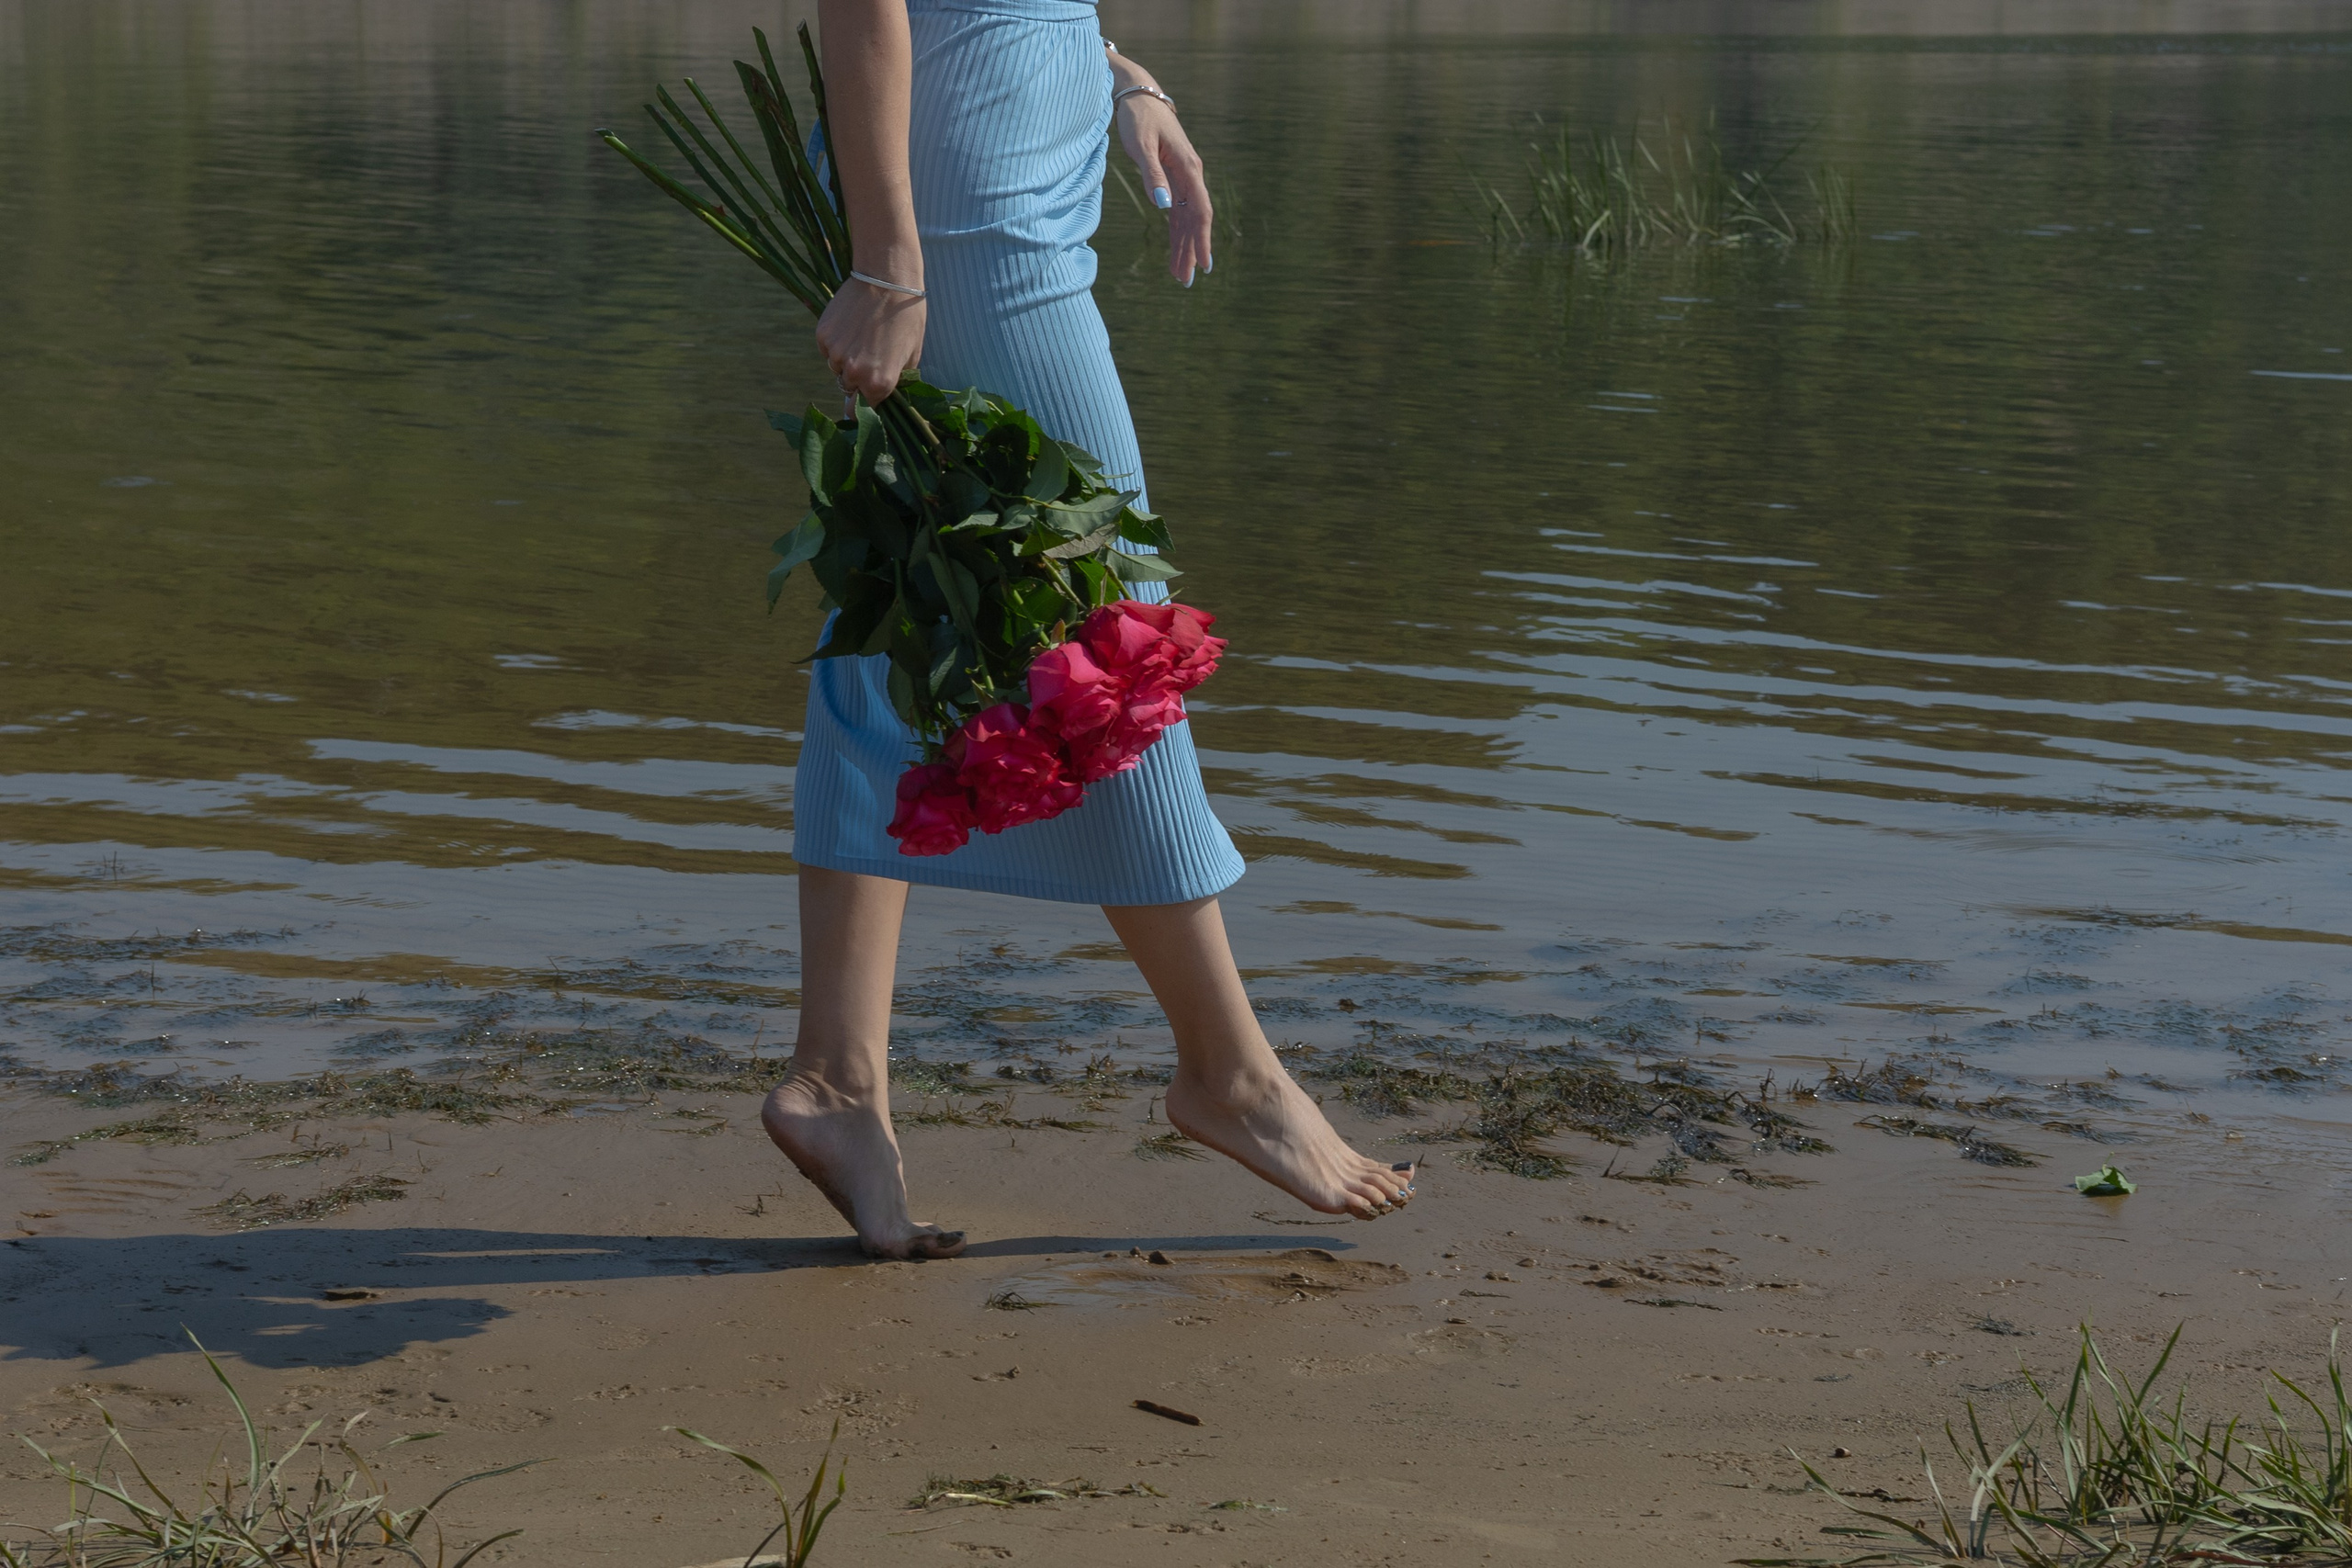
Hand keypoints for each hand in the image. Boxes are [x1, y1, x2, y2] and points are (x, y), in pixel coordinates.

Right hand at [815, 278, 925, 402]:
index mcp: (879, 383)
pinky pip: (826, 349)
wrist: (887, 279)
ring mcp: (835, 355)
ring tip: (861, 335)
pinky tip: (850, 325)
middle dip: (857, 379)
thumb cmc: (907, 316)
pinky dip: (835, 342)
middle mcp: (854, 373)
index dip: (869, 401)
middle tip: (869, 355)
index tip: (870, 394)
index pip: (866, 408)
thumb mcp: (912, 354)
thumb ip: (897, 381)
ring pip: (836, 368)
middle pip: (848, 389)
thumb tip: (886, 397)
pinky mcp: (823, 336)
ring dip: (845, 359)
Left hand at [1114, 93, 1211, 285]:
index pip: (1200, 210)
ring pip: (1186, 220)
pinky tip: (1175, 252)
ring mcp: (1182, 179)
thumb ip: (1152, 175)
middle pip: (1195, 220)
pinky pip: (1177, 213)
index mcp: (1188, 167)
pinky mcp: (1172, 180)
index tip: (1204, 264)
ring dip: (1184, 247)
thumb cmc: (1138, 118)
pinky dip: (1176, 233)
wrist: (1138, 96)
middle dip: (1192, 251)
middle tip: (1188, 281)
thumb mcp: (1141, 145)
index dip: (1202, 238)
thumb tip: (1163, 206)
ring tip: (1181, 275)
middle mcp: (1190, 175)